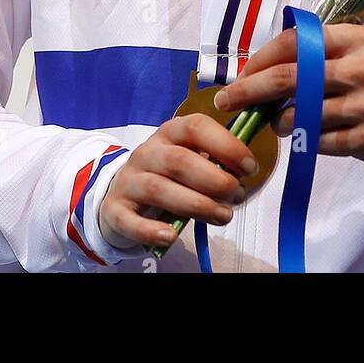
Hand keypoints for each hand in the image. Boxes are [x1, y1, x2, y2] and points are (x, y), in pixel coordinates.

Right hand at [97, 114, 256, 251]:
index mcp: (169, 132)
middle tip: (238, 196)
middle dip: (215, 180)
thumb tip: (246, 169)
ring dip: (197, 205)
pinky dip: (151, 231)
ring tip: (223, 217)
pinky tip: (172, 237)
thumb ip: (213, 161)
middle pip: (179, 161)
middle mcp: (147, 152)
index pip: (196, 126)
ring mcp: (128, 180)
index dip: (226, 145)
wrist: (122, 194)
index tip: (250, 167)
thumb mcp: (189, 160)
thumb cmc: (167, 176)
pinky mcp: (114, 209)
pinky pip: (130, 220)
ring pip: (160, 189)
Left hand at [213, 24, 363, 172]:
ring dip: (278, 120)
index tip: (240, 75)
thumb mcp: (357, 54)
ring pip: (299, 114)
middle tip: (226, 101)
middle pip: (289, 78)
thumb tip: (261, 69)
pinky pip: (318, 141)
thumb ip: (317, 55)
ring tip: (276, 122)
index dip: (260, 59)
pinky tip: (302, 137)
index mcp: (354, 38)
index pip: (294, 43)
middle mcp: (361, 67)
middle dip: (249, 90)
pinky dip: (303, 140)